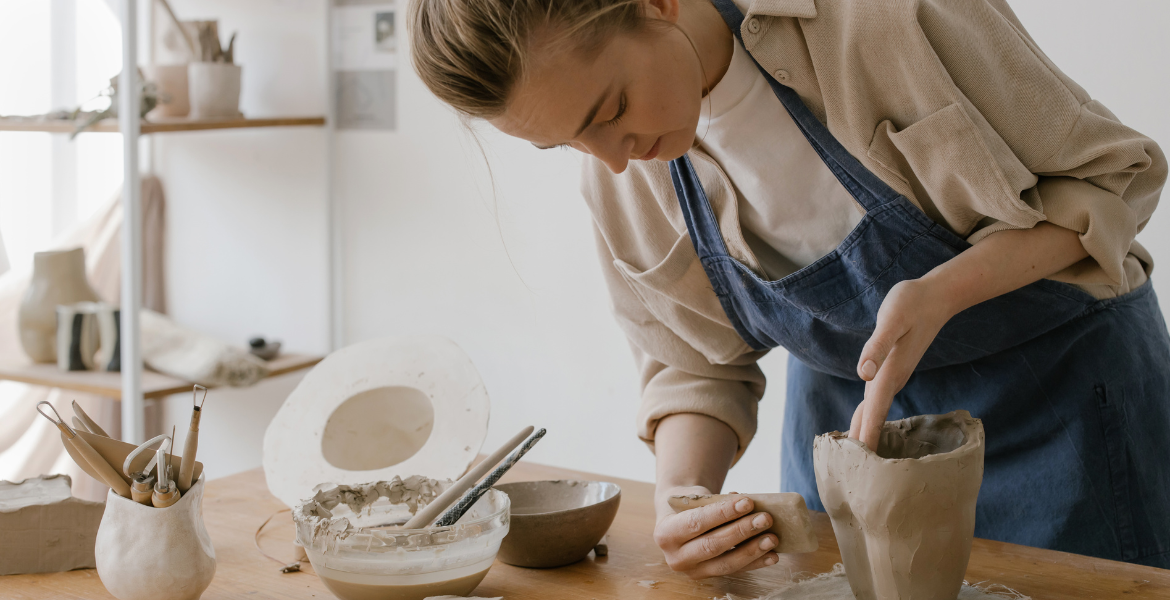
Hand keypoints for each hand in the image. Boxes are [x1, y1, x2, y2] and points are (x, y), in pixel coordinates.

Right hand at [653, 485, 778, 578]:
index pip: (697, 522)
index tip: (748, 502)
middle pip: (712, 545)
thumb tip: (747, 503)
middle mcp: (675, 557)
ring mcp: (692, 571)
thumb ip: (716, 502)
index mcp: (665, 533)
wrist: (678, 519)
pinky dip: (755, 563)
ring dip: (752, 551)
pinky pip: (735, 571)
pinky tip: (772, 555)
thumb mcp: (694, 498)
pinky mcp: (708, 577)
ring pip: (725, 564)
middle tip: (765, 518)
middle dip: (741, 531)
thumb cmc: (689, 505)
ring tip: (772, 538)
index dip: (723, 513)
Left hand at [851, 279, 954, 449]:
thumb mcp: (892, 318)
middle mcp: (892, 378)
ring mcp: (893, 375)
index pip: (873, 410)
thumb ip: (877, 346)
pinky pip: (877, 399)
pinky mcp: (893, 369)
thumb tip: (863, 373)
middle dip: (863, 443)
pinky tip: (866, 422)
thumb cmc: (912, 303)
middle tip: (851, 473)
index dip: (864, 436)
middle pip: (873, 416)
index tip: (859, 466)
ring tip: (853, 456)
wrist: (937, 296)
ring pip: (875, 409)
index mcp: (889, 371)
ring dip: (865, 430)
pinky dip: (870, 414)